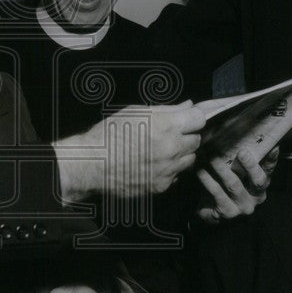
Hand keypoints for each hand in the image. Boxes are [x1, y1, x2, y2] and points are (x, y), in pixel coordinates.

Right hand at [54, 100, 207, 201]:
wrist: (91, 164)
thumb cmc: (109, 134)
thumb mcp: (135, 112)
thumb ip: (166, 110)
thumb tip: (188, 106)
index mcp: (166, 125)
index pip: (200, 119)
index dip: (195, 117)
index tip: (190, 118)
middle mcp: (172, 148)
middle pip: (197, 140)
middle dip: (187, 135)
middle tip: (169, 134)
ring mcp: (168, 169)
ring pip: (189, 159)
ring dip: (181, 153)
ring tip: (160, 149)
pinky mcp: (162, 185)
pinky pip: (176, 175)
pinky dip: (170, 169)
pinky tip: (153, 163)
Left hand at [197, 147, 277, 223]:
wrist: (211, 212)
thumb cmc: (224, 187)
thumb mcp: (235, 174)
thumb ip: (239, 161)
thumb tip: (237, 134)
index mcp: (260, 186)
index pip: (269, 171)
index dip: (272, 159)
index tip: (273, 146)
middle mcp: (256, 197)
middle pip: (258, 180)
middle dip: (250, 165)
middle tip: (241, 152)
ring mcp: (243, 207)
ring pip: (234, 185)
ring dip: (222, 169)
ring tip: (213, 157)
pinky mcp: (228, 212)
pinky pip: (217, 193)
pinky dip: (207, 180)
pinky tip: (200, 170)